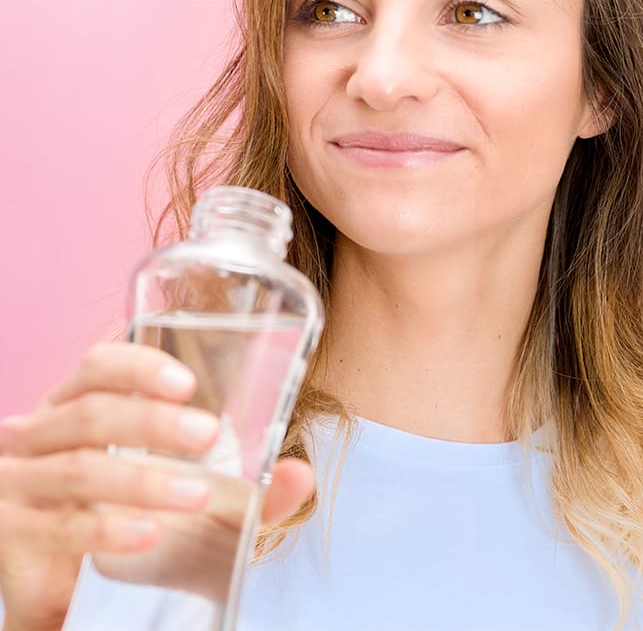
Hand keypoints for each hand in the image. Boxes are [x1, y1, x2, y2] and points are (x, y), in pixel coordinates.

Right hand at [0, 341, 314, 630]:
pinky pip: (59, 526)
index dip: (140, 366)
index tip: (189, 382)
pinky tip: (148, 534)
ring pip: (79, 468)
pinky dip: (108, 529)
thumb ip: (246, 490)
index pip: (99, 366)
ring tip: (199, 493)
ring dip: (143, 479)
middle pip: (91, 413)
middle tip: (210, 434)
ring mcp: (17, 482)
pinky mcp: (10, 532)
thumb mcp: (189, 496)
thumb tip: (300, 476)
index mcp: (76, 404)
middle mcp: (39, 434)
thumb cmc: (127, 515)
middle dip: (153, 422)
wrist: (65, 588)